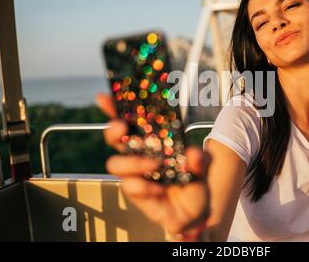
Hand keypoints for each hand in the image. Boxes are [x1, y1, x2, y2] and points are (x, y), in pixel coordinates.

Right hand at [96, 93, 210, 236]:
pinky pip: (131, 187)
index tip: (105, 97)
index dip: (114, 108)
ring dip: (134, 162)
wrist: (196, 211)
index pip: (129, 121)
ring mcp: (135, 175)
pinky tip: (161, 189)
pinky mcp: (137, 194)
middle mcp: (138, 156)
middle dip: (113, 130)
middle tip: (123, 127)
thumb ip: (200, 158)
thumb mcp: (203, 165)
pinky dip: (147, 186)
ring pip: (115, 164)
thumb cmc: (193, 181)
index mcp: (150, 142)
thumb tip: (192, 154)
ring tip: (155, 165)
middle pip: (113, 138)